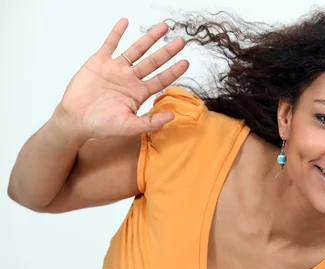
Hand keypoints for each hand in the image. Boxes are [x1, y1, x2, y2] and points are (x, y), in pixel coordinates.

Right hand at [54, 18, 188, 139]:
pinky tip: (125, 22)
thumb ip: (150, 122)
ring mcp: (116, 69)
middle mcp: (130, 79)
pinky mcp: (99, 62)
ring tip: (163, 28)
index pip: (161, 80)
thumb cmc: (101, 126)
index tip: (186, 63)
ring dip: (149, 39)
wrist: (75, 119)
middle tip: (181, 42)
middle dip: (167, 52)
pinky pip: (110, 44)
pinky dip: (117, 33)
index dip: (173, 71)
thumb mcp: (129, 126)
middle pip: (153, 62)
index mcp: (139, 93)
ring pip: (136, 50)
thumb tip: (172, 116)